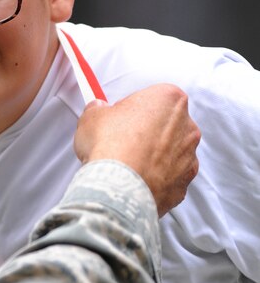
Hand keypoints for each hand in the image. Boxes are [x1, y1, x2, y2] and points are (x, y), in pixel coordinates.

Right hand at [74, 83, 200, 215]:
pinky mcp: (184, 184)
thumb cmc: (110, 144)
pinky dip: (154, 178)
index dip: (131, 108)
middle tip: (120, 140)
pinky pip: (169, 177)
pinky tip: (134, 179)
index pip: (152, 97)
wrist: (119, 184)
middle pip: (165, 124)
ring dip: (152, 155)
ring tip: (125, 163)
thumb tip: (98, 109)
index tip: (118, 118)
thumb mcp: (92, 115)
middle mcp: (187, 127)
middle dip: (146, 131)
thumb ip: (98, 108)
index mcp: (170, 100)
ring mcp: (189, 158)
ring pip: (170, 152)